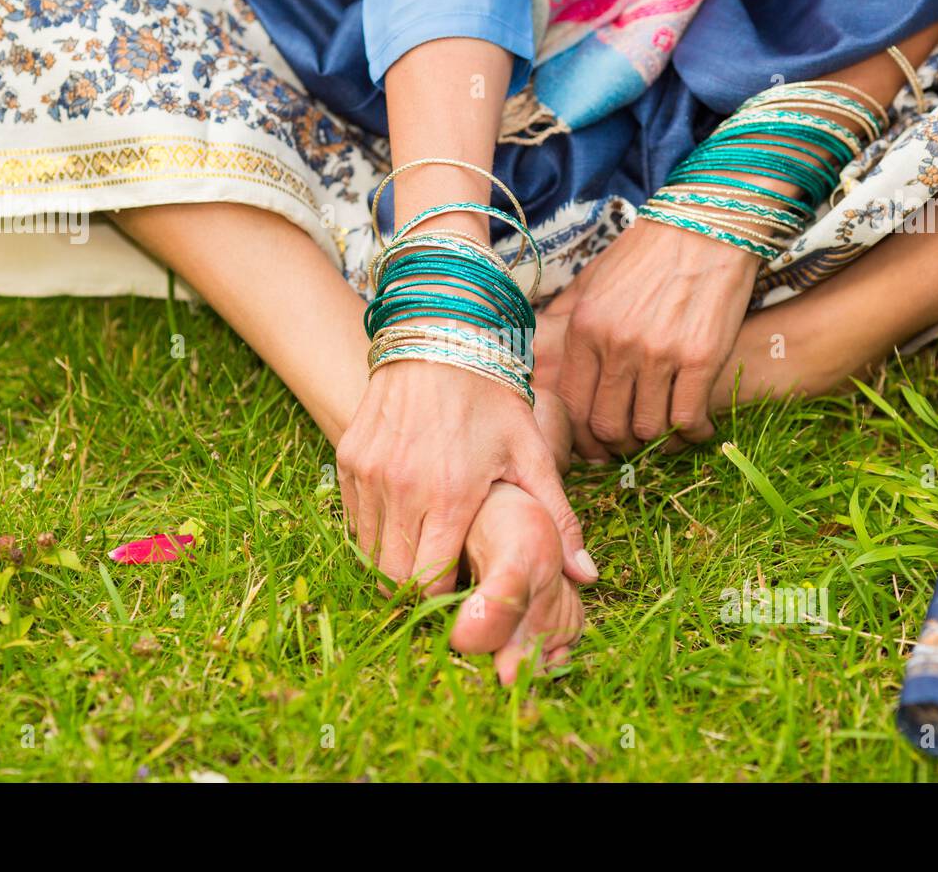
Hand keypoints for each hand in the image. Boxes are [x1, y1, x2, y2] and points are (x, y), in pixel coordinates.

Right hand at [336, 360, 597, 595]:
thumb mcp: (532, 452)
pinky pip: (355, 518)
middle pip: (395, 577)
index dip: (446, 600)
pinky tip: (405, 521)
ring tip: (425, 553)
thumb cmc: (492, 397)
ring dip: (394, 562)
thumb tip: (588, 576)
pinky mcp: (349, 460)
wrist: (440, 336)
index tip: (464, 595)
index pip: (431, 584)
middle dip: (418, 590)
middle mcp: (403, 488)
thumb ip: (559, 516)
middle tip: (443, 582)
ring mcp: (370, 474)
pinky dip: (375, 531)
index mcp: (451, 495)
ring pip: (370, 552)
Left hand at [555, 218, 758, 458]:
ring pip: (648, 429)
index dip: (586, 436)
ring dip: (660, 442)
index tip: (600, 443)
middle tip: (636, 442)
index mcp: (584, 329)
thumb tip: (542, 352)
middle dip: (621, 445)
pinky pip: (688, 418)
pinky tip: (699, 429)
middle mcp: (616, 345)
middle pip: (608, 427)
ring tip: (670, 435)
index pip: (574, 405)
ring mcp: (658, 354)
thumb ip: (567, 318)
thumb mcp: (592, 279)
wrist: (707, 224)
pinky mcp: (700, 358)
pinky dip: (694, 434)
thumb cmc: (648, 251)